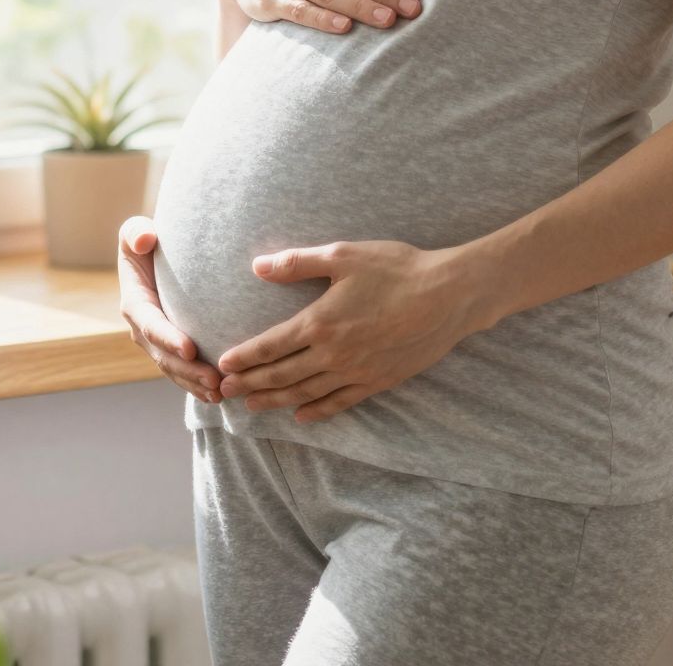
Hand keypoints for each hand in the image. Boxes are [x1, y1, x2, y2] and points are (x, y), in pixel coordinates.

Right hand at [116, 215, 222, 405]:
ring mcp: (157, 343)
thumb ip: (136, 232)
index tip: (190, 348)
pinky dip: (197, 386)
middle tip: (215, 381)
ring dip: (195, 384)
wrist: (156, 258)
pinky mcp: (171, 349)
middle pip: (164, 356)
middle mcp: (142, 329)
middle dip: (188, 371)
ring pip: (175, 370)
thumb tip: (145, 239)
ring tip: (221, 393)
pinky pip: (183, 373)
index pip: (150, 324)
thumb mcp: (135, 232)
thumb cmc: (148, 242)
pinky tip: (219, 396)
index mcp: (134, 303)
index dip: (167, 338)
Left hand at [214, 240, 488, 422]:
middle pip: (281, 374)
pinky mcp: (378, 380)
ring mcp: (356, 371)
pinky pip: (340, 402)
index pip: (271, 346)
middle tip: (223, 393)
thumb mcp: (343, 256)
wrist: (448, 295)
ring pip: (305, 392)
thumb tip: (257, 267)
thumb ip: (297, 263)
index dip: (245, 358)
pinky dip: (317, 411)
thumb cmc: (397, 269)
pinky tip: (301, 416)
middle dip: (250, 384)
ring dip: (275, 400)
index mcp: (320, 322)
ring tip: (252, 406)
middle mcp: (333, 353)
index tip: (223, 366)